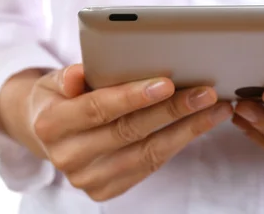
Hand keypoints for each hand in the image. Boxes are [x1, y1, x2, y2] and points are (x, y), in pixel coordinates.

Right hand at [0, 64, 231, 200]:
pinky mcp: (106, 190)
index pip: (97, 110)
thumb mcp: (55, 80)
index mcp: (51, 125)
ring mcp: (88, 179)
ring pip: (147, 153)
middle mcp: (67, 157)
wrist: (49, 132)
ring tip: (214, 108)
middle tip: (205, 93)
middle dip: (172, 111)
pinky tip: (198, 125)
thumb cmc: (60, 97)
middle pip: (129, 132)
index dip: (132, 97)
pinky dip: (178, 144)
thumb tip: (80, 74)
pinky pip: (150, 165)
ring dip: (186, 130)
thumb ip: (69, 76)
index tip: (166, 83)